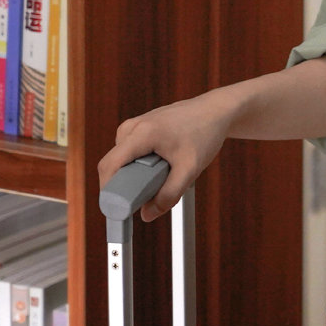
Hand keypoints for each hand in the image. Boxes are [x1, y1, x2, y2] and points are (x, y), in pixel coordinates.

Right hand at [96, 92, 234, 222]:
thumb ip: (170, 195)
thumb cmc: (205, 133)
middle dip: (126, 185)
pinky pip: (131, 153)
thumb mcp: (190, 169)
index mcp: (141, 133)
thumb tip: (147, 215)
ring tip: (164, 173)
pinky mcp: (140, 127)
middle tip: (150, 192)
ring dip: (136, 174)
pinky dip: (141, 164)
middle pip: (114, 165)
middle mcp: (132, 126)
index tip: (118, 209)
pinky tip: (162, 165)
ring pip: (123, 160)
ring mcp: (135, 125)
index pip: (109, 166)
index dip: (107, 191)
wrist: (217, 110)